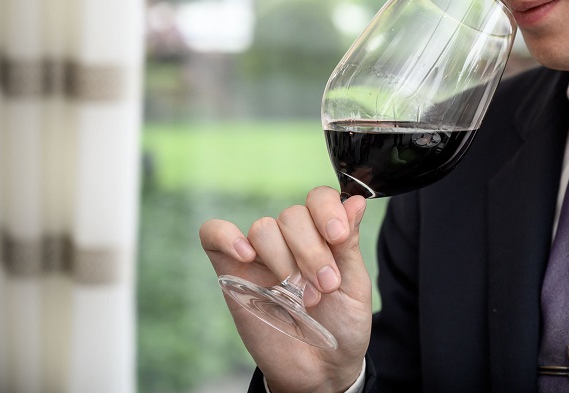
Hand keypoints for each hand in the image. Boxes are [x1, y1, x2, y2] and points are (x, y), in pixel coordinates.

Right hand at [200, 187, 370, 392]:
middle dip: (311, 252)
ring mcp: (259, 255)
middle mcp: (290, 240)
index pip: (318, 198)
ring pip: (263, 229)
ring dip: (284, 260)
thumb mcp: (355, 285)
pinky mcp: (232, 273)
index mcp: (322, 235)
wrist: (320, 370)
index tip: (337, 236)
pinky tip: (246, 254)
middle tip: (324, 286)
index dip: (327, 211)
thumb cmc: (341, 325)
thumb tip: (355, 201)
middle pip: (292, 216)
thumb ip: (349, 243)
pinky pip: (213, 235)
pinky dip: (226, 236)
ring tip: (300, 296)